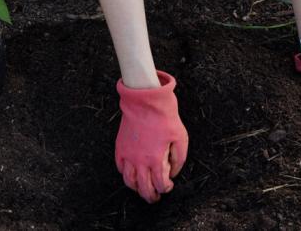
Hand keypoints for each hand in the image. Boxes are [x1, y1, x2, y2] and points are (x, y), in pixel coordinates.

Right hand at [115, 71, 188, 202]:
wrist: (146, 101)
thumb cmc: (164, 117)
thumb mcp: (180, 137)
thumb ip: (179, 158)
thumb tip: (173, 172)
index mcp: (155, 160)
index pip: (159, 185)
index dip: (165, 189)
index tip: (168, 186)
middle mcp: (139, 161)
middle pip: (143, 188)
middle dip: (150, 196)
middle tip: (154, 197)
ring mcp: (128, 155)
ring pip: (128, 181)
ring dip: (136, 189)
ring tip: (141, 189)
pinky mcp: (120, 147)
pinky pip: (119, 167)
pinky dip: (125, 174)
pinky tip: (131, 173)